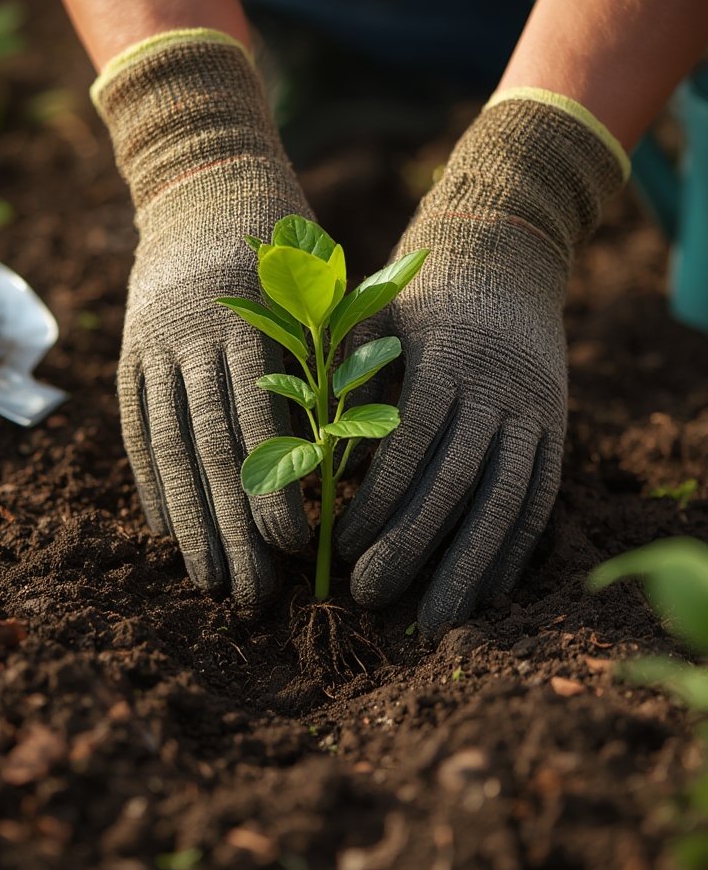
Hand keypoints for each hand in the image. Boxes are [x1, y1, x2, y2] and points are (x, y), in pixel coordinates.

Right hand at [94, 35, 312, 602]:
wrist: (207, 183)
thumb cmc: (289, 245)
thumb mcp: (320, 290)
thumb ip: (331, 362)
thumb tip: (349, 456)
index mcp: (248, 319)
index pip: (258, 422)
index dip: (271, 488)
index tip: (292, 546)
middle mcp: (191, 337)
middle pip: (210, 448)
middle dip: (231, 526)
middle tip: (252, 594)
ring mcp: (152, 345)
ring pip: (169, 446)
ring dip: (189, 520)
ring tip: (207, 581)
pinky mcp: (130, 353)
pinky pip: (135, 428)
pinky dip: (149, 481)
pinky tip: (164, 529)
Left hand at [336, 97, 623, 635]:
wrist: (505, 249)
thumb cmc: (421, 289)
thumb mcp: (380, 318)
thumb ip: (352, 380)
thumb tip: (313, 459)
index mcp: (446, 357)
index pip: (409, 444)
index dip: (376, 501)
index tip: (340, 548)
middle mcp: (497, 387)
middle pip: (457, 482)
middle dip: (412, 546)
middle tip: (369, 597)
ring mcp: (534, 408)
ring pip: (506, 499)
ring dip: (470, 566)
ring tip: (436, 621)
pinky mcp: (555, 424)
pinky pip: (541, 495)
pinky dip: (517, 546)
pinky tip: (491, 589)